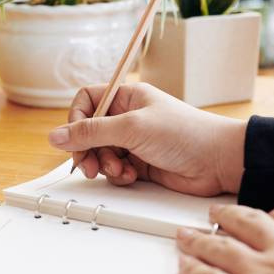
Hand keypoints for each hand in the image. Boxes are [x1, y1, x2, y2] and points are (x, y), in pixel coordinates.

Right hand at [48, 83, 246, 195]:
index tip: (73, 137)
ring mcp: (133, 141)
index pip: (86, 101)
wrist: (219, 162)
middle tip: (87, 166)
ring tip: (120, 170)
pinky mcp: (140, 164)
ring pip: (99, 154)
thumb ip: (91, 132)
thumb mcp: (132, 127)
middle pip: (88, 132)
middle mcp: (127, 117)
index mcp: (126, 97)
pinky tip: (132, 175)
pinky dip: (118, 175)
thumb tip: (55, 136)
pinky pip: (114, 170)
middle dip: (86, 150)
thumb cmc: (185, 133)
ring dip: (104, 165)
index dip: (75, 119)